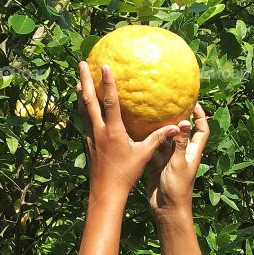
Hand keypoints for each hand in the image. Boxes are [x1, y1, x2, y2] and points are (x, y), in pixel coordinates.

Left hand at [76, 60, 180, 195]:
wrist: (106, 191)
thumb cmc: (126, 174)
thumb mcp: (144, 155)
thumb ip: (158, 138)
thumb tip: (176, 127)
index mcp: (113, 131)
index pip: (109, 101)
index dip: (107, 82)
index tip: (105, 65)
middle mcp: (98, 130)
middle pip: (88, 100)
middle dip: (84, 80)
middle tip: (82, 63)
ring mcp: (90, 135)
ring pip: (82, 108)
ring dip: (80, 92)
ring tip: (78, 78)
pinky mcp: (87, 142)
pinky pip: (83, 119)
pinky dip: (81, 107)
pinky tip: (82, 104)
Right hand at [146, 103, 208, 218]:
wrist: (166, 209)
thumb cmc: (177, 188)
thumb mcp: (178, 163)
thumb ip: (180, 143)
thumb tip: (185, 121)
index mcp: (192, 152)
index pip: (201, 130)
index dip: (200, 116)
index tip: (193, 102)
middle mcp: (181, 153)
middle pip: (181, 132)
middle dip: (176, 118)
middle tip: (166, 104)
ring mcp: (168, 159)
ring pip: (165, 139)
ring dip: (160, 129)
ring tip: (151, 114)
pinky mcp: (156, 165)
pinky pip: (153, 150)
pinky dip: (149, 142)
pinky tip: (140, 131)